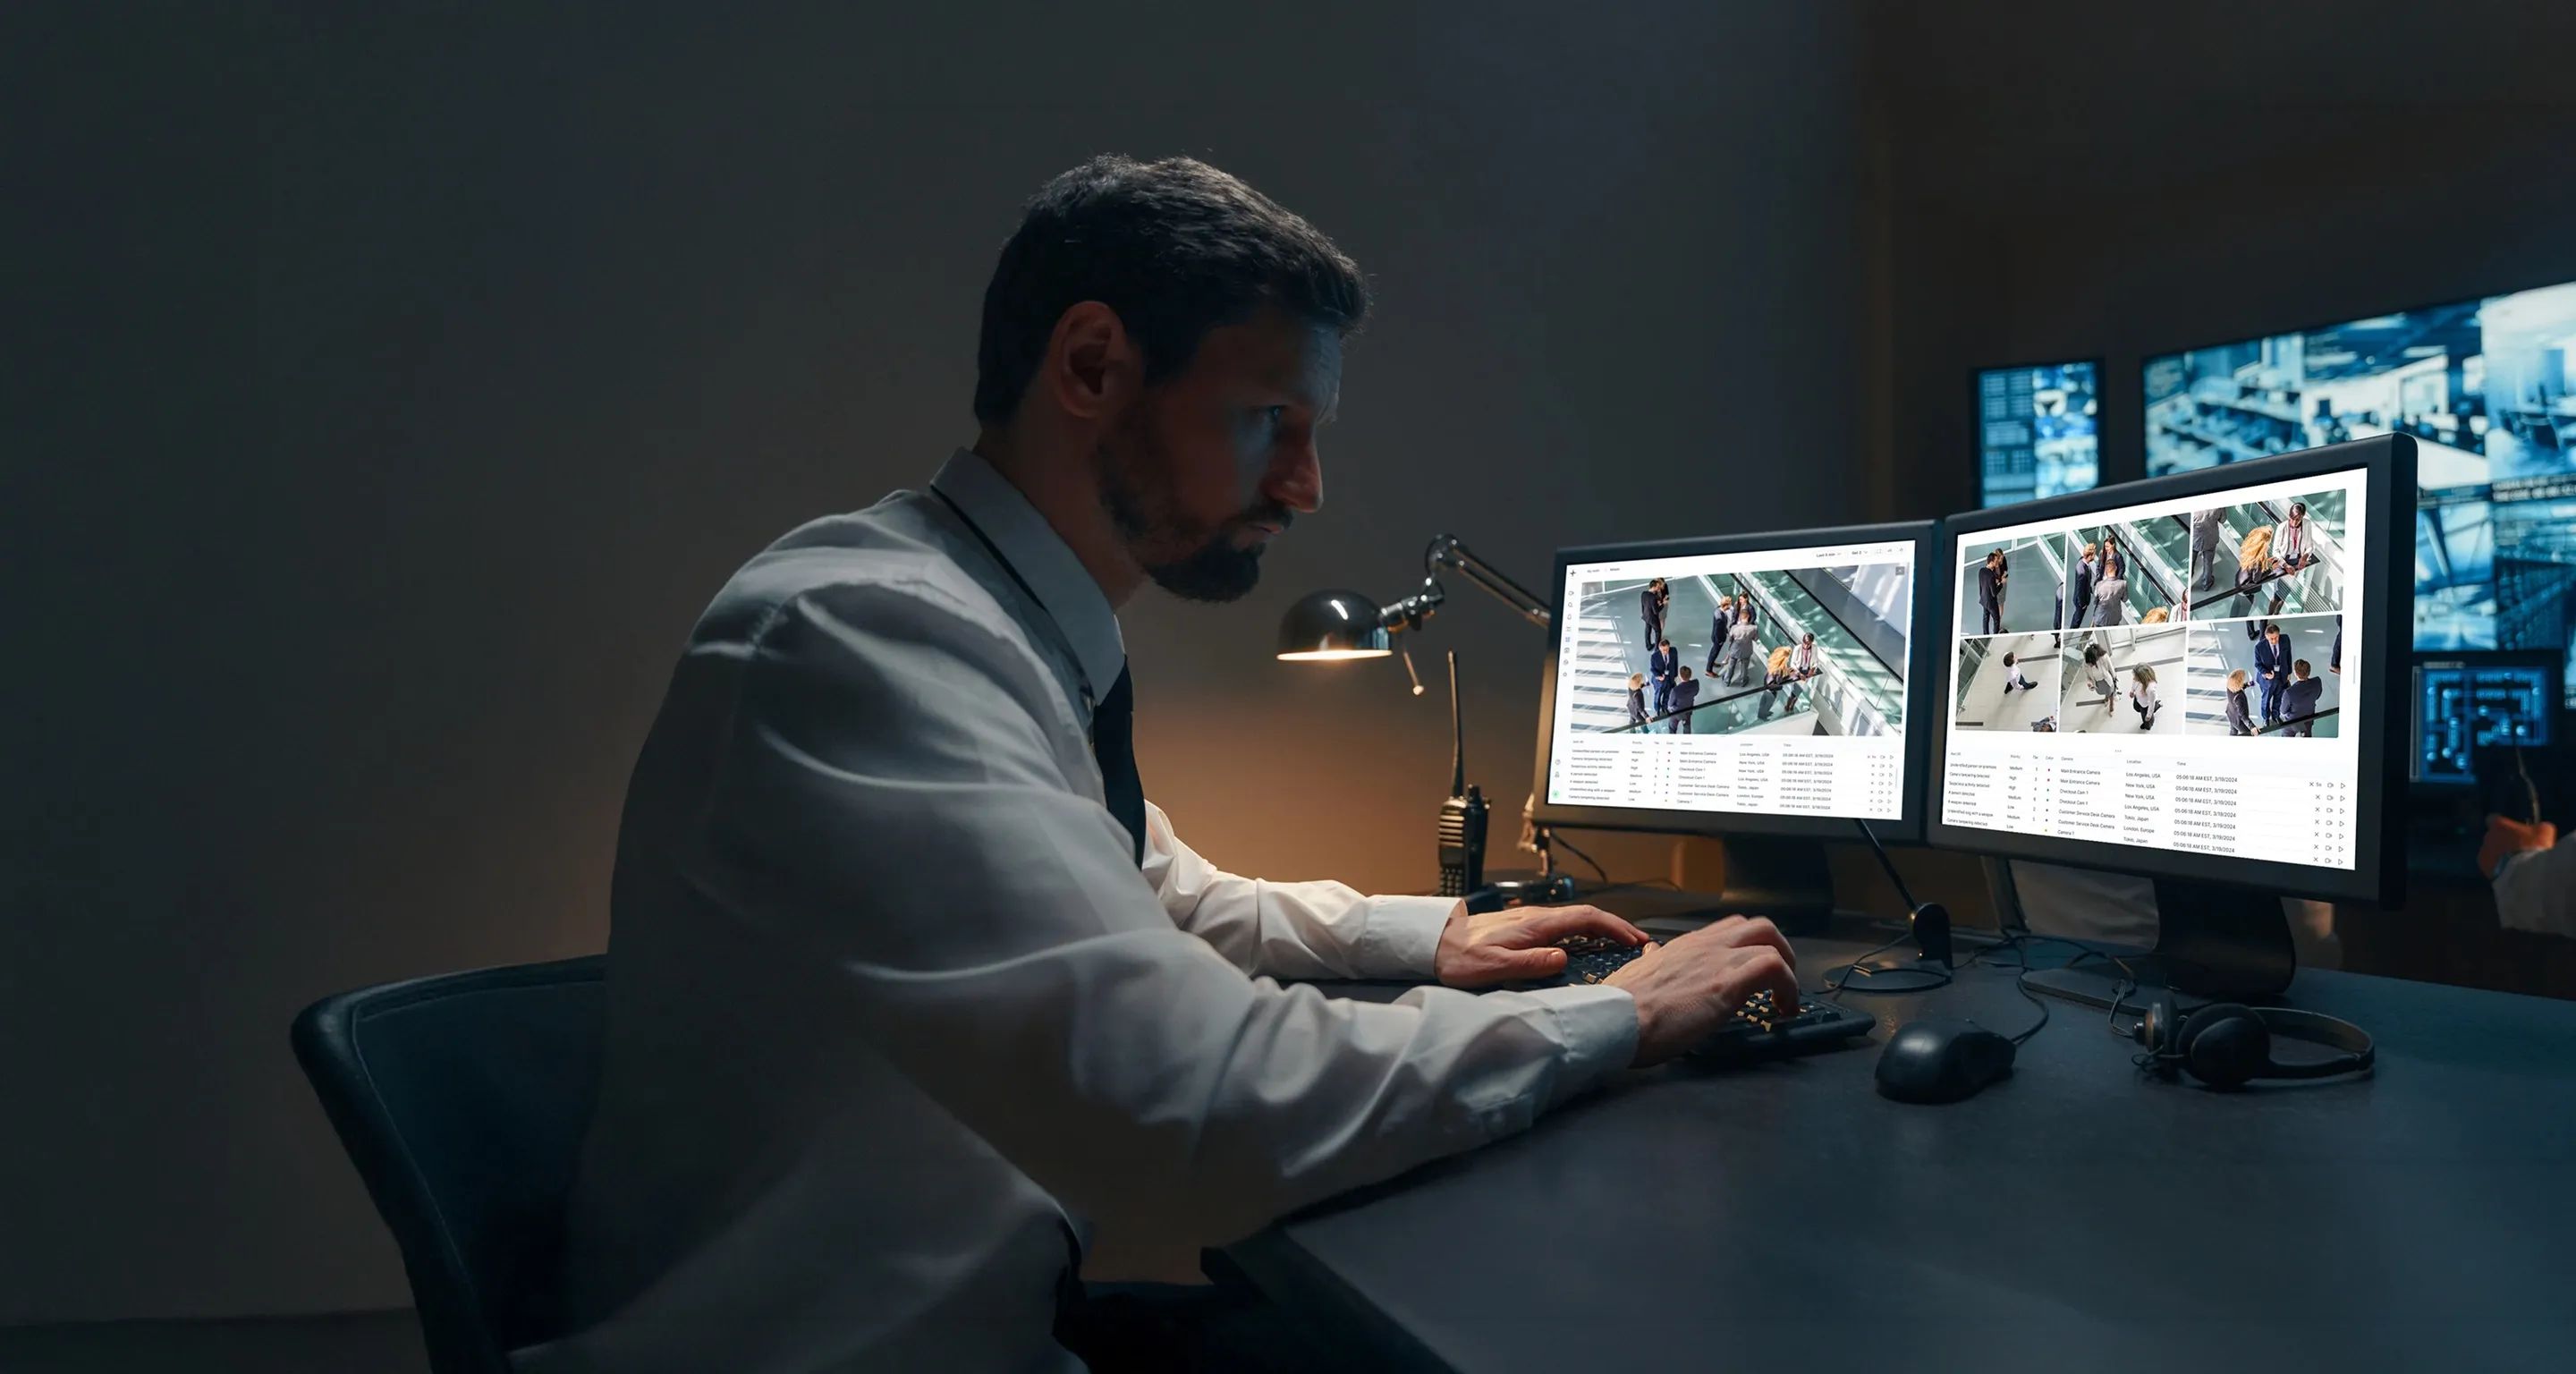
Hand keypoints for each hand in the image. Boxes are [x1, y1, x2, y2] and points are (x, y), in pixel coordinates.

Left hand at [1433, 904, 1647, 988]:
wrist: (1433, 943)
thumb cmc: (1458, 957)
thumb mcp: (1494, 967)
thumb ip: (1529, 963)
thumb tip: (1562, 958)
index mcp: (1534, 925)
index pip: (1585, 918)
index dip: (1613, 926)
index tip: (1633, 938)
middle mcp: (1534, 918)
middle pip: (1585, 916)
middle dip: (1615, 926)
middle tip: (1636, 942)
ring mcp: (1528, 921)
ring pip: (1574, 920)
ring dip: (1600, 929)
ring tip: (1618, 944)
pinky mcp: (1521, 927)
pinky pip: (1561, 926)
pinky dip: (1582, 932)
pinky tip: (1583, 945)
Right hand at [1603, 915, 1800, 1065]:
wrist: (1611, 1020)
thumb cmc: (1619, 1007)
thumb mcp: (1635, 974)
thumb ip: (1652, 962)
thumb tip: (1653, 954)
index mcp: (1683, 946)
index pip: (1728, 929)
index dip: (1749, 947)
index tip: (1752, 971)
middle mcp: (1703, 946)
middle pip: (1758, 925)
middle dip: (1779, 949)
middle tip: (1780, 979)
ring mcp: (1716, 960)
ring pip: (1771, 940)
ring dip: (1787, 970)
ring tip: (1785, 998)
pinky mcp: (1726, 983)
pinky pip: (1774, 968)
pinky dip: (1789, 987)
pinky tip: (1784, 1009)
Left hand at [2479, 814, 2555, 879]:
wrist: (2525, 873)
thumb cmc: (2534, 846)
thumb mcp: (2544, 831)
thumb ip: (2538, 828)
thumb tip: (2539, 829)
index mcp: (2498, 825)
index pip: (2493, 819)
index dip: (2501, 823)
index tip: (2509, 828)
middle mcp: (2487, 838)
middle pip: (2492, 837)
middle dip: (2502, 841)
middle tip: (2517, 847)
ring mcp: (2484, 855)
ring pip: (2490, 852)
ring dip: (2500, 855)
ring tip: (2515, 862)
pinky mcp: (2486, 871)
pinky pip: (2492, 866)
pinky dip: (2500, 868)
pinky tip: (2512, 871)